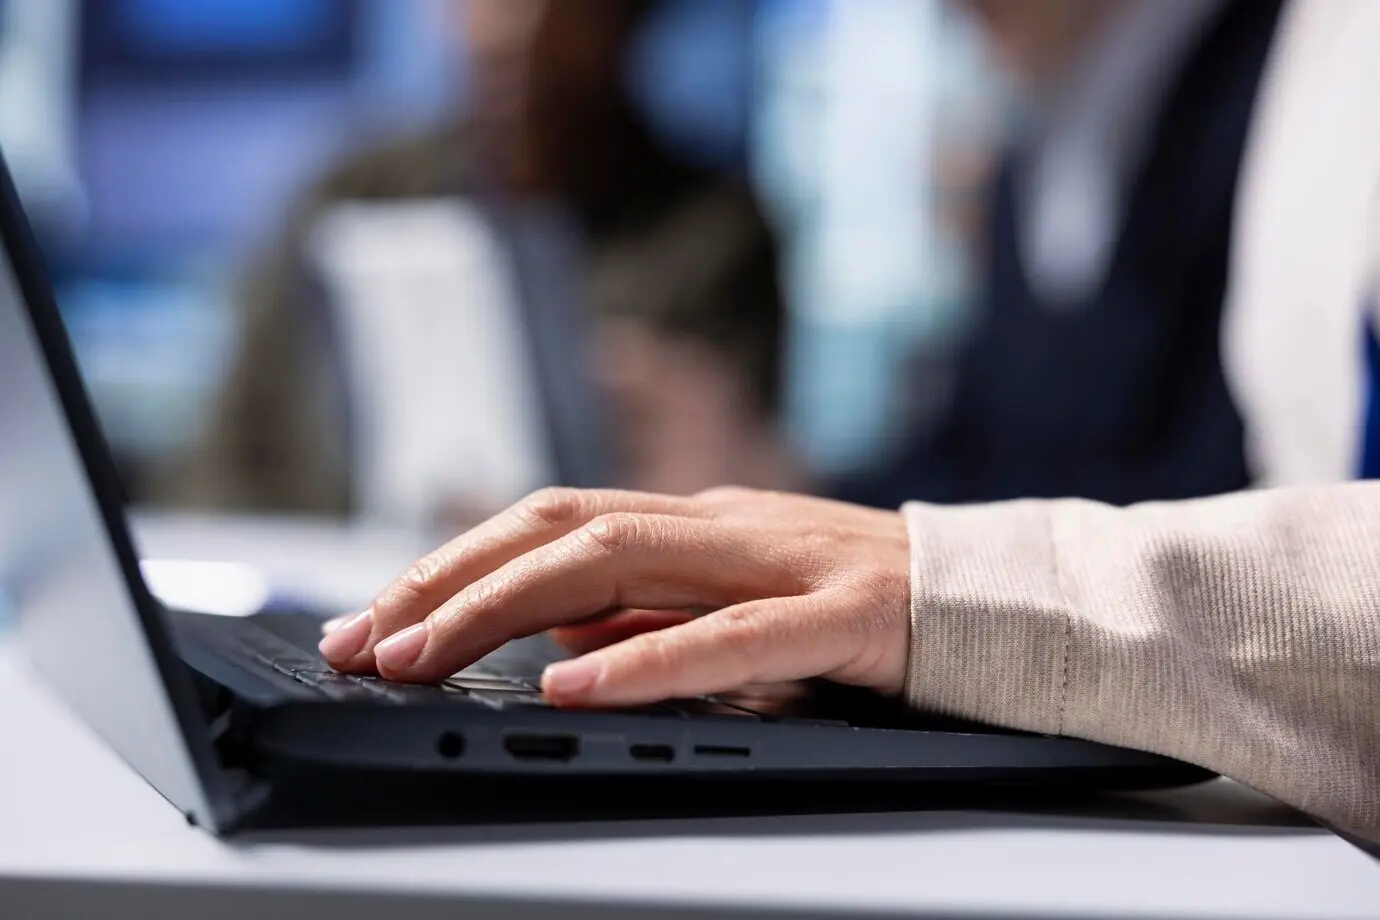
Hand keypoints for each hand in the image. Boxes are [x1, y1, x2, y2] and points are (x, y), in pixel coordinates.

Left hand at [318, 487, 911, 706]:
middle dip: (446, 581)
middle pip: (558, 527)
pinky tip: (569, 687)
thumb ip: (653, 617)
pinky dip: (643, 657)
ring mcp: (781, 558)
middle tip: (361, 641)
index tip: (370, 620)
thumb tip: (552, 642)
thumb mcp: (737, 610)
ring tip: (423, 657)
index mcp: (694, 523)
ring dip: (504, 608)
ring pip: (619, 558)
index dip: (449, 563)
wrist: (1000, 604)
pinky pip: (733, 634)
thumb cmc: (860, 613)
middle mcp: (722, 524)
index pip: (548, 523)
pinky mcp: (842, 612)